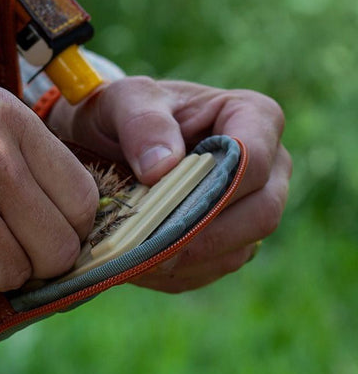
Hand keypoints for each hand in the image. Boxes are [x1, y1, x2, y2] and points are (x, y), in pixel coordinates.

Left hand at [47, 76, 289, 291]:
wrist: (104, 139)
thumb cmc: (121, 110)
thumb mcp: (122, 99)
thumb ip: (141, 122)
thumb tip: (162, 167)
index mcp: (254, 117)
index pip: (254, 161)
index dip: (215, 189)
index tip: (163, 203)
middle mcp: (268, 166)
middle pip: (260, 214)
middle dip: (202, 235)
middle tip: (147, 246)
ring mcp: (253, 208)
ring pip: (238, 250)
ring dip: (185, 261)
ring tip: (133, 258)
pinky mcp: (230, 240)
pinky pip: (214, 269)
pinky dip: (175, 274)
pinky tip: (138, 265)